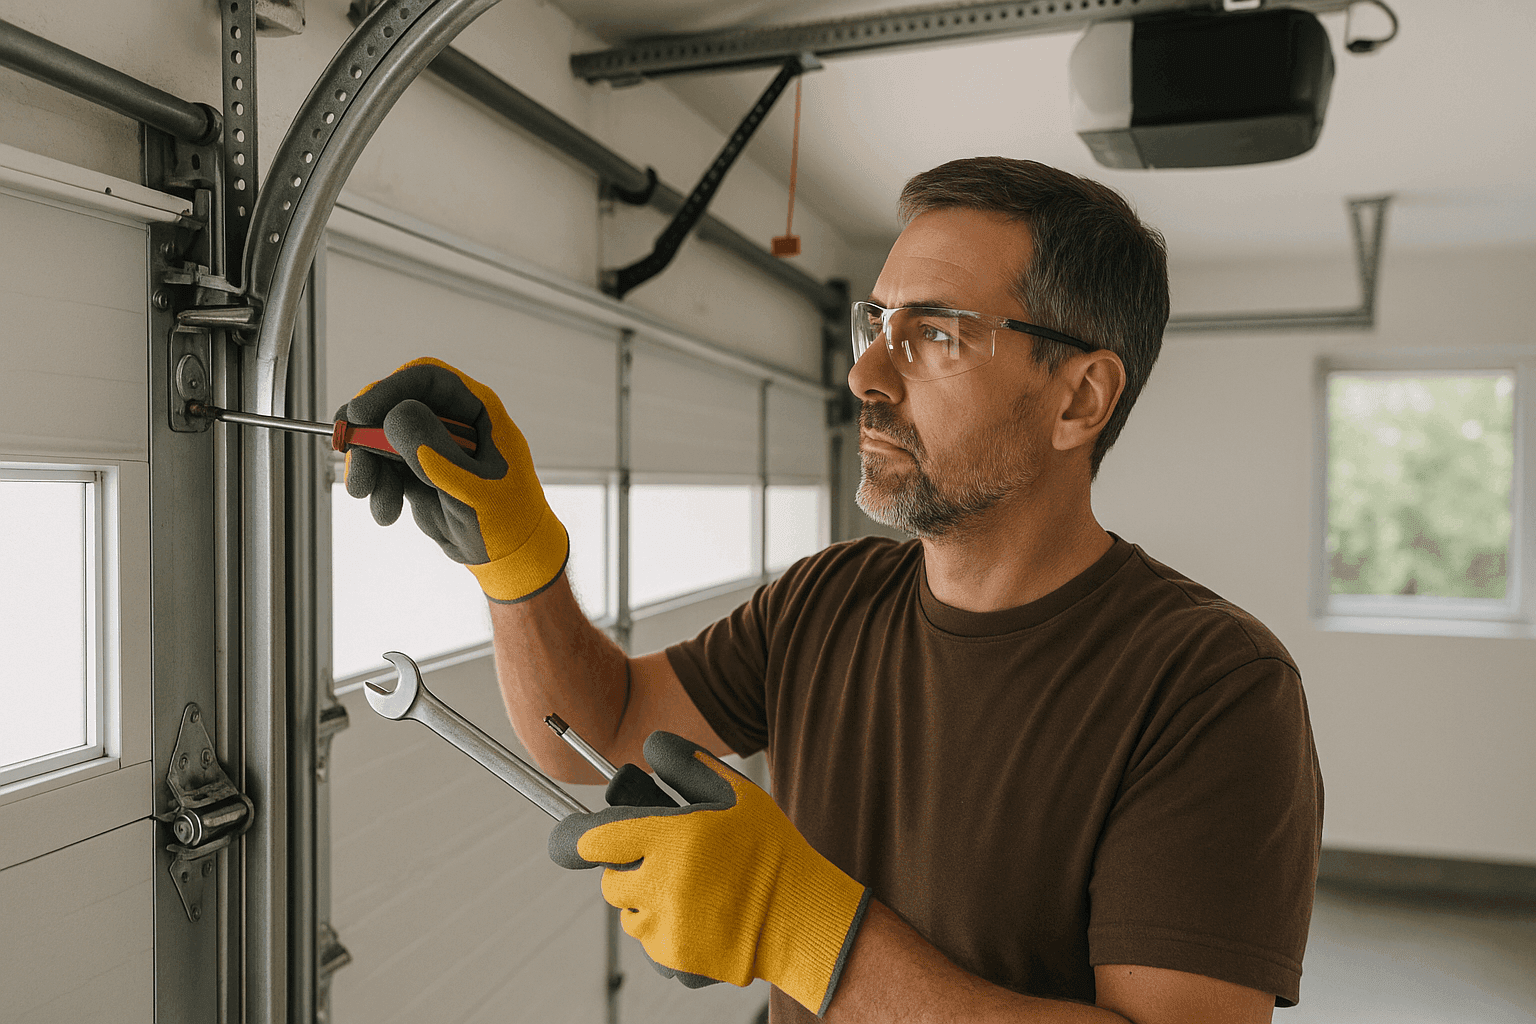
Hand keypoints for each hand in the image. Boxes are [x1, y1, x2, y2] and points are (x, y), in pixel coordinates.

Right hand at [338, 357, 567, 602]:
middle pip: (396, 405)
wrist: (509, 557)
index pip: (428, 380)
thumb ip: (436, 453)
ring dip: (370, 468)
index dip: (390, 389)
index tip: (360, 414)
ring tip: (379, 503)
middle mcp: (453, 421)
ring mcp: (433, 444)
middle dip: (369, 436)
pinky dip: (378, 487)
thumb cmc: (507, 520)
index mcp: (478, 411)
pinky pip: (383, 467)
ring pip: (382, 438)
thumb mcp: (472, 489)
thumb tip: (396, 415)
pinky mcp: (417, 469)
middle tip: (352, 464)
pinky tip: (387, 512)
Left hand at [549, 732, 870, 1016]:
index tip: (574, 840)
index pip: (586, 841)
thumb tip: (649, 742)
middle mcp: (659, 885)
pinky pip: (652, 947)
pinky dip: (668, 934)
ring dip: (648, 902)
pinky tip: (704, 920)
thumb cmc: (769, 848)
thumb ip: (686, 763)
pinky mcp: (676, 962)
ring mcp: (666, 929)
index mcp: (668, 838)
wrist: (804, 915)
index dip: (572, 840)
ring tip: (695, 891)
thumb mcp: (734, 792)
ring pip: (629, 915)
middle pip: (610, 881)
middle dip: (630, 869)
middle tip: (670, 861)